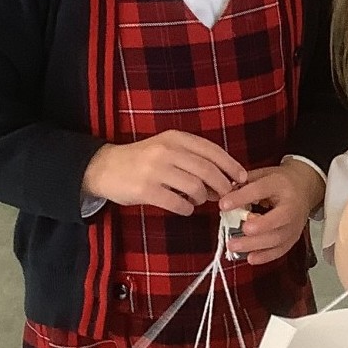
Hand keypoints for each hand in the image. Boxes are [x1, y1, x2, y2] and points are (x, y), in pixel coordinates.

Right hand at [82, 131, 245, 215]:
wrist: (105, 167)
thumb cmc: (142, 159)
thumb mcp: (167, 148)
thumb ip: (192, 158)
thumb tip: (224, 178)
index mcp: (175, 137)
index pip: (211, 150)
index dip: (231, 165)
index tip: (242, 177)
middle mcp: (166, 151)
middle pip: (207, 170)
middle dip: (222, 185)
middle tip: (225, 196)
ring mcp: (155, 170)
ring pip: (195, 187)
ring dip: (202, 198)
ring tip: (197, 200)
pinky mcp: (145, 190)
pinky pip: (177, 203)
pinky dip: (186, 209)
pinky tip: (184, 208)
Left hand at [218, 158, 324, 265]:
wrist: (305, 187)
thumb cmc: (280, 181)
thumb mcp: (263, 174)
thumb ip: (244, 182)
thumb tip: (224, 193)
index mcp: (281, 185)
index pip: (260, 190)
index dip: (241, 198)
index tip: (223, 205)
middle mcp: (291, 205)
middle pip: (275, 219)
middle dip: (254, 229)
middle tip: (233, 235)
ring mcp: (294, 224)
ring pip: (277, 238)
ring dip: (254, 245)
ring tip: (234, 246)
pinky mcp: (293, 237)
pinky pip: (281, 249)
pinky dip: (266, 256)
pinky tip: (250, 258)